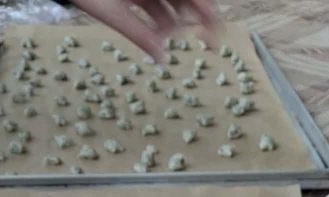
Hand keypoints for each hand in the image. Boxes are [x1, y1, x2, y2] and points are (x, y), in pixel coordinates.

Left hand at [71, 0, 217, 59]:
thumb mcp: (112, 13)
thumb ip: (139, 33)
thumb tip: (163, 58)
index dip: (208, 15)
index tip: (217, 35)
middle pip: (186, 0)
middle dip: (195, 20)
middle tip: (209, 44)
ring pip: (172, 3)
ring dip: (176, 22)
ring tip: (171, 42)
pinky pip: (157, 4)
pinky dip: (161, 19)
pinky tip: (161, 36)